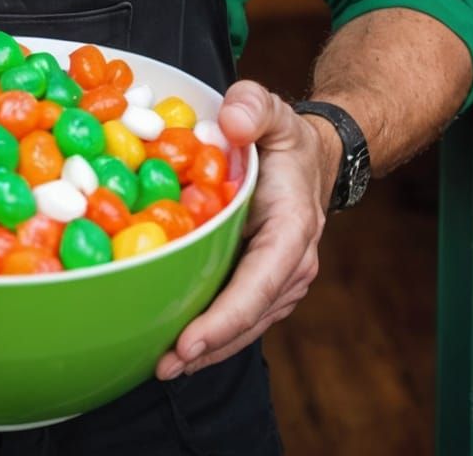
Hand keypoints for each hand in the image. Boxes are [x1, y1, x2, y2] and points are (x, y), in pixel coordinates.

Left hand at [155, 80, 331, 379]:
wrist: (311, 159)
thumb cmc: (285, 138)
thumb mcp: (272, 111)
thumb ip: (253, 107)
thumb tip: (231, 123)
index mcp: (293, 228)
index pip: (259, 283)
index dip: (224, 317)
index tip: (189, 341)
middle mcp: (292, 264)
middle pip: (248, 317)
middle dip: (207, 346)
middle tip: (161, 365)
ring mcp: (281, 280)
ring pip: (244, 325)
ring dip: (206, 349)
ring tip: (161, 365)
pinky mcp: (264, 284)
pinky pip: (238, 315)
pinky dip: (211, 334)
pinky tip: (176, 345)